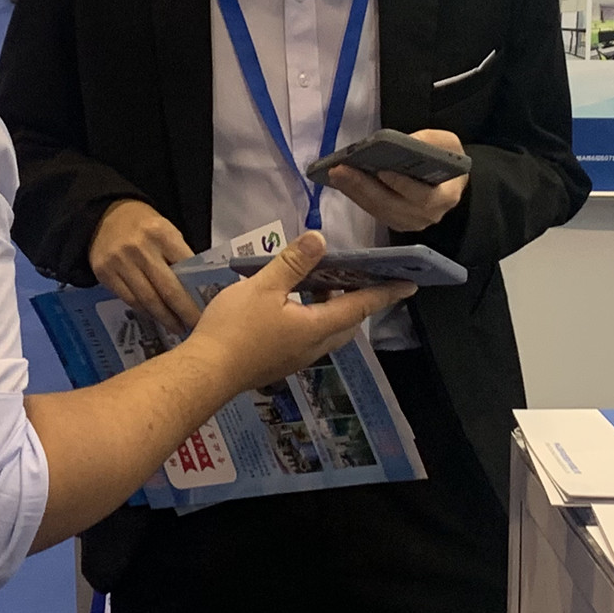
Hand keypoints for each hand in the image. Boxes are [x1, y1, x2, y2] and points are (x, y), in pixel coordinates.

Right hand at [90, 199, 201, 335]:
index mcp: (162, 234)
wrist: (105, 215)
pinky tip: (156, 317)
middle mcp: (140, 249)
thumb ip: (179, 255)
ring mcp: (120, 262)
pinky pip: (129, 300)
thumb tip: (198, 287)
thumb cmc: (144, 226)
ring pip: (147, 300)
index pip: (186, 267)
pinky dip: (145, 311)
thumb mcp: (166, 231)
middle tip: (196, 326)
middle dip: (185, 312)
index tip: (209, 307)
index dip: (198, 290)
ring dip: (165, 317)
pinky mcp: (104, 273)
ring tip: (177, 327)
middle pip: (168, 289)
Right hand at [187, 231, 411, 391]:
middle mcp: (313, 346)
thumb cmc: (235, 329)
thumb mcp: (263, 287)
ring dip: (332, 308)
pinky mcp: (278, 362)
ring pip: (326, 331)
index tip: (409, 285)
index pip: (360, 307)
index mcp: (316, 327)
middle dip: (359, 301)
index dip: (384, 293)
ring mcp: (295, 357)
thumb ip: (293, 263)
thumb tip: (321, 239)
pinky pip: (308, 336)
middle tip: (361, 278)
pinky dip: (312, 317)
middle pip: (347, 323)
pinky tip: (291, 303)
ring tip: (323, 282)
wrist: (204, 373)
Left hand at [318, 128, 468, 232]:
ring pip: (379, 210)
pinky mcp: (396, 223)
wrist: (450, 181)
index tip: (381, 171)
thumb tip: (404, 143)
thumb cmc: (448, 160)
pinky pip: (375, 211)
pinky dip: (357, 196)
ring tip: (336, 174)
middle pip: (392, 205)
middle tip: (341, 170)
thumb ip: (430, 141)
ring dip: (354, 192)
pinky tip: (343, 182)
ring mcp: (411, 223)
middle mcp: (428, 215)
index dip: (402, 185)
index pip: (423, 196)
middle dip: (364, 187)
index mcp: (446, 197)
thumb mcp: (448, 143)